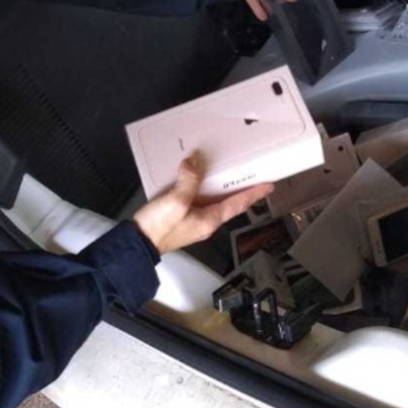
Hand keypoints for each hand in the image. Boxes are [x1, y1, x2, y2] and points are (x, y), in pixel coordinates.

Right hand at [133, 154, 273, 254]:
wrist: (138, 243)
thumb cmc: (159, 229)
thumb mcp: (176, 202)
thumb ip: (189, 180)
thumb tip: (194, 163)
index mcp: (210, 220)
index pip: (238, 204)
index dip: (254, 194)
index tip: (268, 186)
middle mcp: (206, 222)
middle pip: (228, 202)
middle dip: (239, 189)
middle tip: (250, 176)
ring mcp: (194, 221)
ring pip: (213, 200)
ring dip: (220, 187)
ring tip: (225, 172)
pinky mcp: (181, 218)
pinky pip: (197, 200)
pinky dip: (201, 187)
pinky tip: (194, 177)